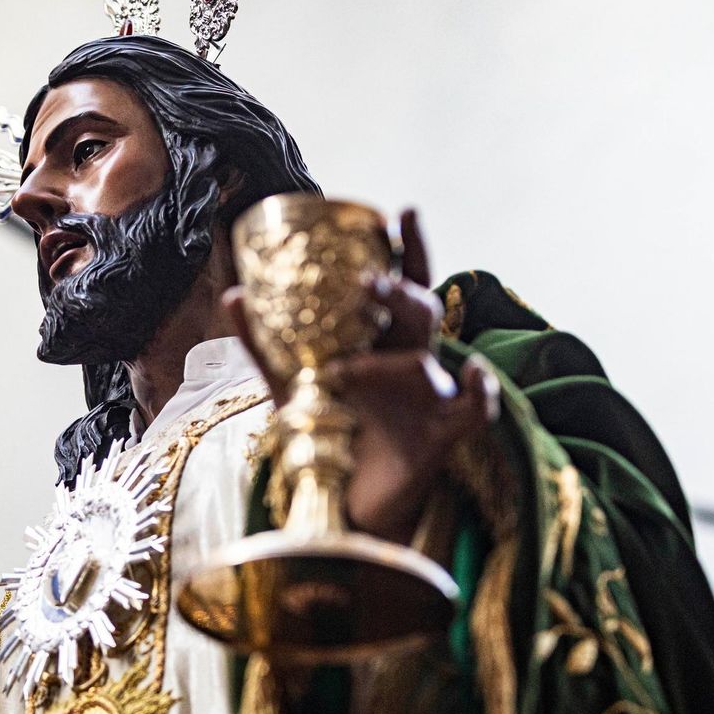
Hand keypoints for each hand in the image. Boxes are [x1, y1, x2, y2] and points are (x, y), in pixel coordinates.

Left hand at [227, 208, 499, 543]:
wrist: (343, 498)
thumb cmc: (328, 433)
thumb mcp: (291, 385)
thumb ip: (264, 344)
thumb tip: (232, 295)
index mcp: (379, 339)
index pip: (401, 284)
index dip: (407, 249)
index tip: (400, 215)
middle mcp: (410, 359)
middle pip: (420, 310)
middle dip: (402, 290)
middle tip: (373, 282)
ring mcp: (429, 395)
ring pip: (430, 357)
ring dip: (393, 360)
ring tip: (350, 369)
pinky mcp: (442, 435)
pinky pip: (476, 408)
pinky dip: (481, 390)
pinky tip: (472, 372)